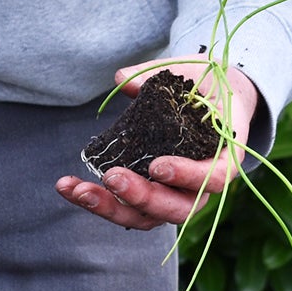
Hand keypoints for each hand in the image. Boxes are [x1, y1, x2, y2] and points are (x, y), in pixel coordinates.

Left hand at [56, 57, 258, 230]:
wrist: (210, 103)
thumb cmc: (205, 88)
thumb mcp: (190, 73)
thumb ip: (158, 75)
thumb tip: (122, 78)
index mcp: (224, 157)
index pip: (213, 177)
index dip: (186, 176)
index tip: (157, 165)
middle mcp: (201, 188)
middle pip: (176, 209)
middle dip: (142, 196)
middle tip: (112, 176)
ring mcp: (174, 198)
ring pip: (146, 218)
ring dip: (109, 207)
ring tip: (77, 189)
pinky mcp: (150, 200)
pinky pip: (126, 209)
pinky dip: (97, 201)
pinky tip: (67, 186)